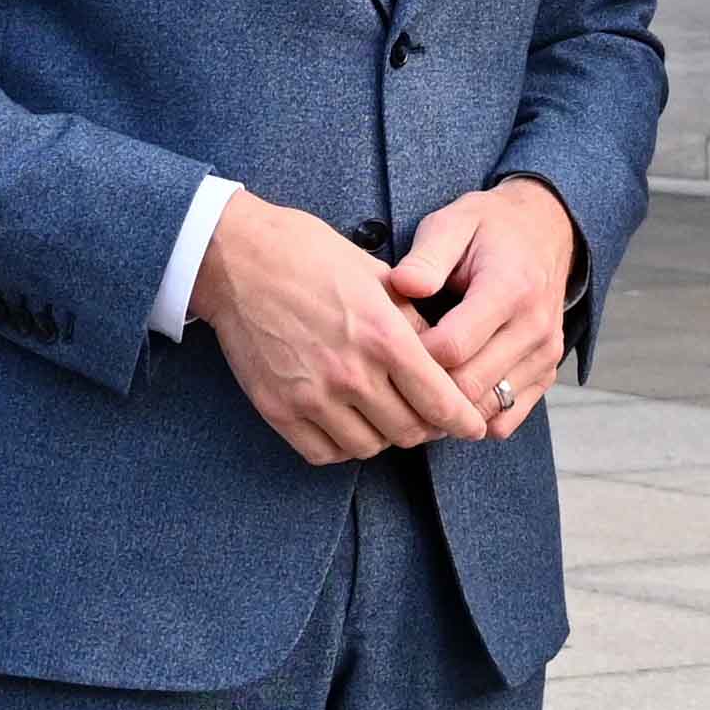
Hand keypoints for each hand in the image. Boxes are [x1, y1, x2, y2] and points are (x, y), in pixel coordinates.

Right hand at [197, 195, 488, 465]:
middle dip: (425, 428)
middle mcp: (350, 374)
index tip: (471, 426)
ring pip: (369, 448)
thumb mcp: (376, 276)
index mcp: (383, 337)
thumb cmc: (310, 256)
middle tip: (425, 414)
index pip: (440, 402)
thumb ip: (413, 319)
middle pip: (409, 432)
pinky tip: (345, 423)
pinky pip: (323, 453)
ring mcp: (311, 396)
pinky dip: (341, 445)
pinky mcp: (277, 409)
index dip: (463, 421)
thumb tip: (442, 356)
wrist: (238, 259)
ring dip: (383, 436)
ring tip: (382, 413)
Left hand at [391, 179, 581, 437]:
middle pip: (470, 386)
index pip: (454, 347)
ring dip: (448, 408)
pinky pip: (507, 420)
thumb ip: (427, 256)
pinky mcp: (547, 374)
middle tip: (396, 374)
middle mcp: (535, 328)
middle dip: (426, 387)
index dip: (415, 354)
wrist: (545, 231)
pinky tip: (450, 395)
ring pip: (487, 410)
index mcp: (510, 288)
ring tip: (419, 387)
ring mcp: (545, 355)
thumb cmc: (489, 228)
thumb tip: (402, 285)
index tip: (392, 344)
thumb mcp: (453, 222)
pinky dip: (475, 417)